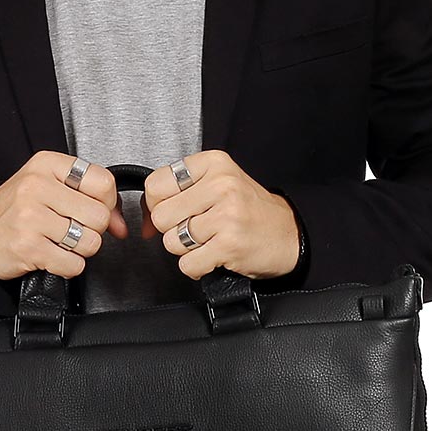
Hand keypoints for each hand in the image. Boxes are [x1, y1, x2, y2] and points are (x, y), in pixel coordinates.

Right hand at [0, 151, 127, 281]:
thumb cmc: (17, 210)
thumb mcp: (50, 188)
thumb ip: (90, 198)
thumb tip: (120, 224)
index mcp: (46, 165)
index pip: (103, 182)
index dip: (107, 202)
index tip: (96, 210)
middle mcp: (37, 186)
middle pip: (99, 215)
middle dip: (92, 230)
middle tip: (72, 230)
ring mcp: (31, 217)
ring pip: (90, 242)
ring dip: (80, 250)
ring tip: (59, 243)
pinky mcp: (28, 246)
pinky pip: (74, 264)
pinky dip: (68, 267)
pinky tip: (52, 256)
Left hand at [138, 150, 300, 281]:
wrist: (289, 233)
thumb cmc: (250, 210)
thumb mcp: (216, 186)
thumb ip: (175, 194)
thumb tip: (143, 222)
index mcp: (214, 164)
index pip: (156, 184)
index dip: (157, 204)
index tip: (174, 211)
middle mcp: (221, 185)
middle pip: (160, 216)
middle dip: (172, 229)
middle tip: (197, 228)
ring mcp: (226, 215)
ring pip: (171, 241)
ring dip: (186, 249)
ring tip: (209, 240)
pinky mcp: (229, 244)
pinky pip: (188, 263)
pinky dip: (197, 266)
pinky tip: (214, 255)